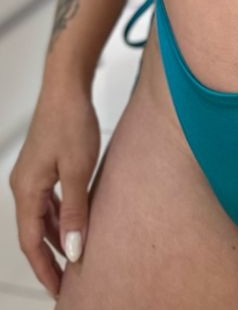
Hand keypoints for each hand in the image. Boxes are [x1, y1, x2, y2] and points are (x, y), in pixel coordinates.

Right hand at [8, 84, 100, 299]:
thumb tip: (74, 250)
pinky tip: (74, 220)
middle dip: (49, 258)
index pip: (30, 242)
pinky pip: (47, 200)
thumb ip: (76, 211)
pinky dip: (58, 215)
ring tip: (74, 256)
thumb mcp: (78, 170)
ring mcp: (31, 173)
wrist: (66, 85)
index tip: (60, 291)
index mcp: (26, 190)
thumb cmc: (72, 121)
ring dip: (55, 237)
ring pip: (40, 216)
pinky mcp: (43, 163)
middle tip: (69, 281)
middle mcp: (22, 184)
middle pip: (33, 232)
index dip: (45, 269)